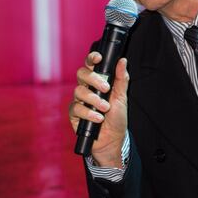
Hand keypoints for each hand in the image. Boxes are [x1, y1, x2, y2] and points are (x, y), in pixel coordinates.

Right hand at [68, 51, 128, 167]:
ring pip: (79, 91)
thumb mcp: (122, 97)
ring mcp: (79, 101)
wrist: (113, 140)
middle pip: (81, 74)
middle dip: (94, 79)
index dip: (92, 58)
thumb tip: (123, 61)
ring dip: (94, 99)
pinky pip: (76, 109)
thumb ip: (121, 79)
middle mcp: (86, 89)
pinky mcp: (74, 114)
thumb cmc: (117, 118)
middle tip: (106, 88)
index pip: (91, 66)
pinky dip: (89, 113)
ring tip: (105, 108)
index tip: (98, 58)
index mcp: (97, 82)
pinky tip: (99, 119)